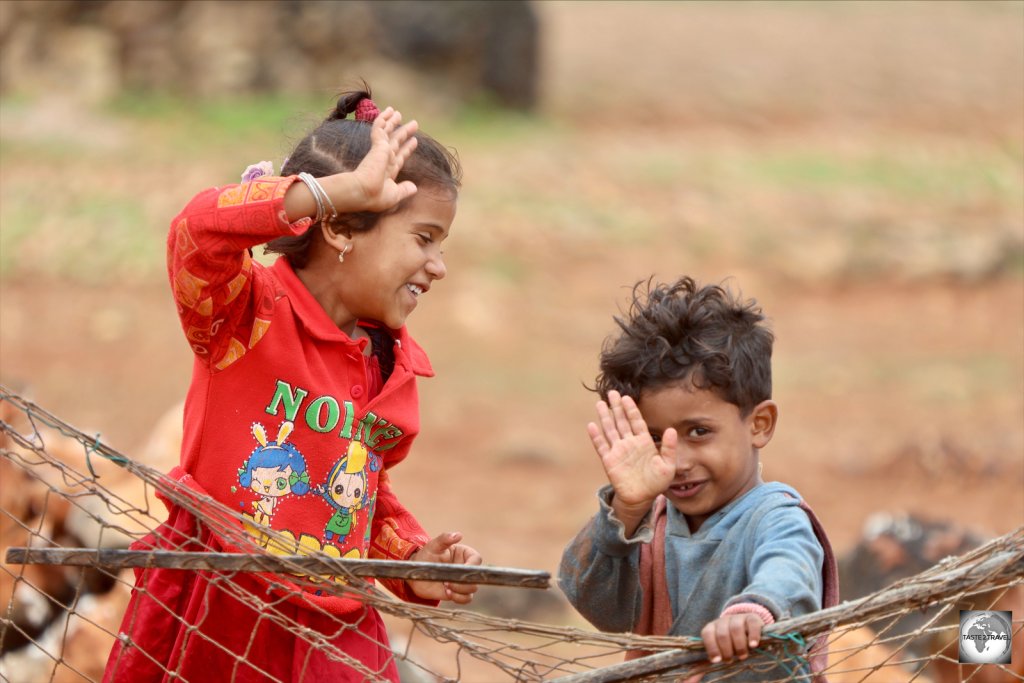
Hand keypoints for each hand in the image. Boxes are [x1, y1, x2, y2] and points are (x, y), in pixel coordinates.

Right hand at [346, 106, 419, 211]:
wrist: (363, 192)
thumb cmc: (376, 197)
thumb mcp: (394, 195)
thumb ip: (404, 190)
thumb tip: (414, 188)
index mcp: (388, 172)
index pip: (399, 157)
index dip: (407, 149)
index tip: (414, 141)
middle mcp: (384, 160)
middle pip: (396, 142)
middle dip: (404, 133)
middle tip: (414, 123)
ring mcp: (380, 151)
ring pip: (387, 132)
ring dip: (393, 122)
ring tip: (398, 112)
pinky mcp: (377, 145)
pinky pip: (380, 128)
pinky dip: (383, 119)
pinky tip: (388, 111)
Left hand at [408, 531, 481, 603]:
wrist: (416, 573)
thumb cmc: (426, 556)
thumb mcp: (434, 545)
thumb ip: (445, 538)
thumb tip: (458, 535)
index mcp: (464, 555)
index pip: (476, 559)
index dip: (472, 565)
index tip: (461, 569)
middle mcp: (466, 568)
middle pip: (475, 577)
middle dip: (463, 581)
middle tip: (448, 581)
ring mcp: (462, 581)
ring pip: (472, 589)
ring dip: (460, 590)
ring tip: (446, 586)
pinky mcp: (457, 593)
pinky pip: (465, 599)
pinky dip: (458, 598)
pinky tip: (447, 593)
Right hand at [588, 390, 676, 529]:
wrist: (642, 498)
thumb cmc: (656, 483)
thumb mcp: (668, 466)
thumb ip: (669, 448)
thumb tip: (671, 429)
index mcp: (644, 442)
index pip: (637, 421)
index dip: (631, 409)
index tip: (627, 397)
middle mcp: (630, 443)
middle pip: (621, 421)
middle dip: (616, 407)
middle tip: (612, 392)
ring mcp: (618, 451)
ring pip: (610, 429)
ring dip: (605, 417)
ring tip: (600, 403)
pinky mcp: (609, 461)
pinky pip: (601, 446)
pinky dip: (596, 436)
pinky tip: (592, 425)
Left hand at [701, 613, 763, 663]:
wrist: (747, 627)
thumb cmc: (730, 642)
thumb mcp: (718, 650)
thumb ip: (706, 663)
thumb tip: (690, 681)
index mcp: (712, 627)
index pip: (707, 634)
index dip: (711, 648)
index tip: (717, 661)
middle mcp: (723, 620)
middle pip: (722, 634)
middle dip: (726, 650)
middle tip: (731, 660)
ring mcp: (738, 618)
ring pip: (736, 629)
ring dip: (739, 645)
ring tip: (742, 656)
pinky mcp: (752, 618)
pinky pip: (752, 625)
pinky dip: (753, 636)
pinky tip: (753, 646)